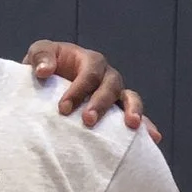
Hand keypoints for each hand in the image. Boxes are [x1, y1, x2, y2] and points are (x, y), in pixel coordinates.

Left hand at [24, 40, 160, 141]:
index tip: (63, 109)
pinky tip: (152, 138)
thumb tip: (44, 71)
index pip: (89, 73)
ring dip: (132, 110)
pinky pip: (134, 117)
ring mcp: (115, 94)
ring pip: (129, 98)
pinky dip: (145, 126)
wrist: (46, 86)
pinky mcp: (117, 112)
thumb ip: (40, 57)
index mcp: (90, 61)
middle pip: (111, 86)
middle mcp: (106, 76)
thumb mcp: (39, 54)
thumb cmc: (44, 68)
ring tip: (131, 125)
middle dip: (101, 103)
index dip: (78, 90)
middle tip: (88, 120)